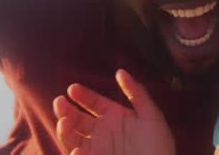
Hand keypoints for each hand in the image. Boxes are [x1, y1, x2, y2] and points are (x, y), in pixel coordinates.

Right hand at [53, 70, 174, 154]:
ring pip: (72, 139)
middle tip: (60, 102)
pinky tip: (77, 150)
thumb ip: (137, 93)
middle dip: (66, 110)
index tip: (72, 89)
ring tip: (64, 123)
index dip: (82, 95)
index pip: (93, 102)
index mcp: (114, 116)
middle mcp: (102, 132)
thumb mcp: (151, 116)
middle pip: (77, 119)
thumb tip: (120, 71)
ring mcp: (96, 149)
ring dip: (65, 131)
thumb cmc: (159, 146)